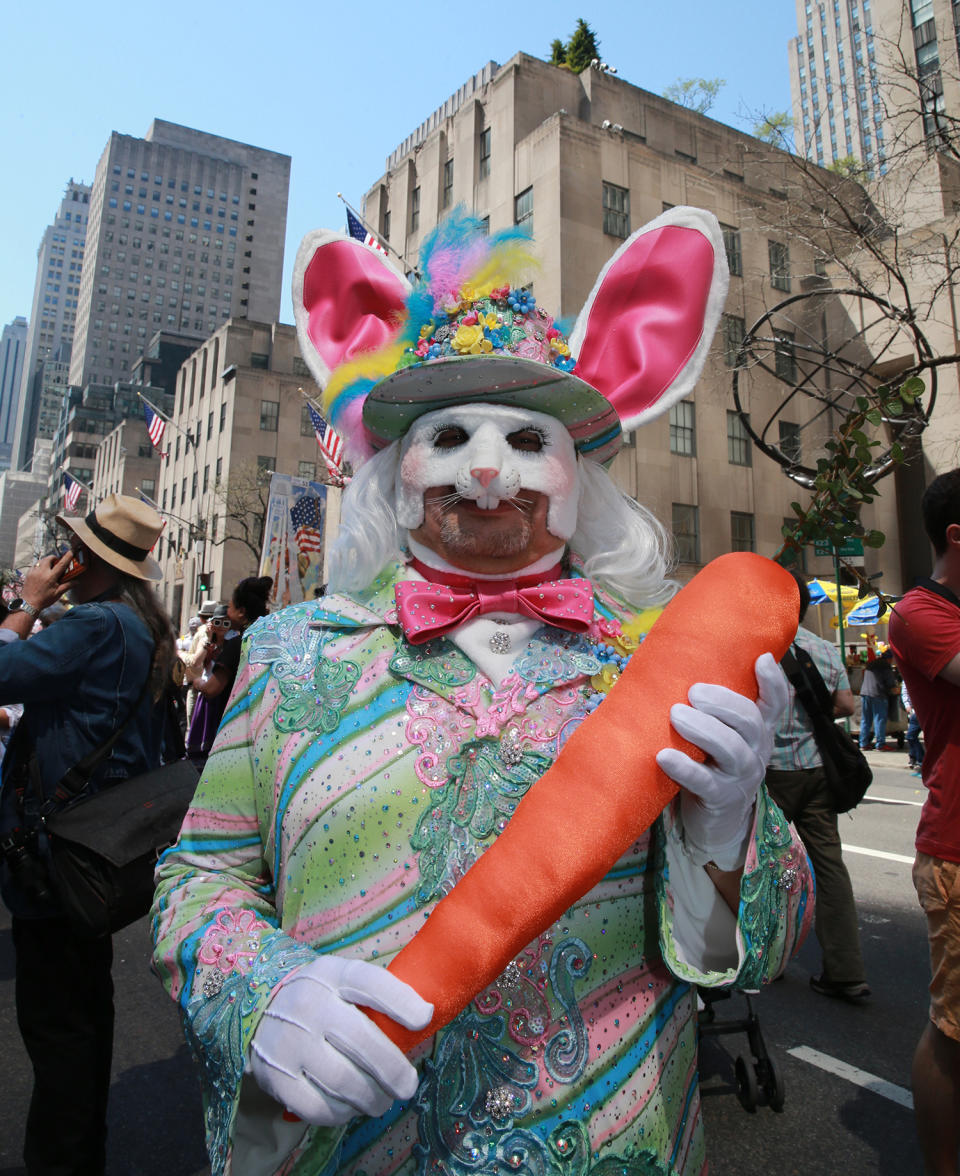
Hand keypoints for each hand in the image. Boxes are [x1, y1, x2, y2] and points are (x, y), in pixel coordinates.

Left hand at [20, 551, 72, 610]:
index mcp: (50, 577)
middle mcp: (42, 572)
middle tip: (57, 563)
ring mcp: (34, 572)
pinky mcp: (28, 573)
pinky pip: (35, 565)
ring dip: (46, 561)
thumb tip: (77, 582)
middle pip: (49, 558)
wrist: (29, 603)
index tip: (71, 551)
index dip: (67, 557)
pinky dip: (39, 565)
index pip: (61, 564)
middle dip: (54, 558)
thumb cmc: (44, 600)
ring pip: (41, 560)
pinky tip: (41, 571)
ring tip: (49, 567)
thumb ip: (67, 586)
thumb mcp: (57, 594)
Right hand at [248, 955, 432, 1124]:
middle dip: (394, 1071)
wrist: (258, 1010)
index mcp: (331, 974)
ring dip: (372, 1098)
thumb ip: (375, 993)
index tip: (425, 1018)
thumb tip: (425, 1018)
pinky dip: (342, 1113)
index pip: (369, 983)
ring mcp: (290, 1042)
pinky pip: (319, 1106)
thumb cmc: (318, 997)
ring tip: (380, 1101)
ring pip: (344, 1081)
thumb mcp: (340, 979)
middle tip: (408, 1086)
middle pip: (363, 1041)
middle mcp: (310, 1005)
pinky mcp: (276, 1077)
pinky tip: (350, 1107)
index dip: (400, 1001)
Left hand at [656, 653, 787, 870]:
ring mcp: (740, 777)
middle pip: (751, 721)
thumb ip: (714, 708)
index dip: (773, 682)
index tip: (762, 659)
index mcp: (758, 730)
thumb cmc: (711, 764)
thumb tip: (682, 665)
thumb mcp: (721, 734)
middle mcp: (756, 751)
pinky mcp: (720, 799)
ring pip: (731, 749)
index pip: (776, 703)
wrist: (715, 822)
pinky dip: (685, 767)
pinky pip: (705, 782)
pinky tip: (664, 756)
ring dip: (704, 729)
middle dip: (723, 702)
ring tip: (676, 715)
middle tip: (693, 692)